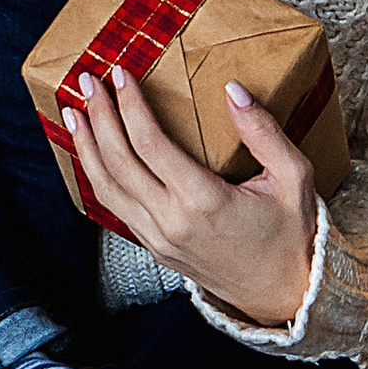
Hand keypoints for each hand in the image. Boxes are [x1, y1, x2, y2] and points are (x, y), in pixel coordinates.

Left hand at [62, 64, 320, 329]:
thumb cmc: (291, 234)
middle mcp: (173, 222)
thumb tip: (233, 90)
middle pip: (119, 162)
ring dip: (86, 147)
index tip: (120, 74)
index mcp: (204, 201)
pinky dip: (98, 176)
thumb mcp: (293, 177)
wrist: (285, 293)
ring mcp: (159, 239)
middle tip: (88, 82)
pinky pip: (116, 208)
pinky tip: (93, 154)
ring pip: (107, 188)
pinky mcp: (155, 248)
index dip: (130, 105)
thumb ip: (263, 132)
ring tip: (74, 113)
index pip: (150, 143)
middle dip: (99, 117)